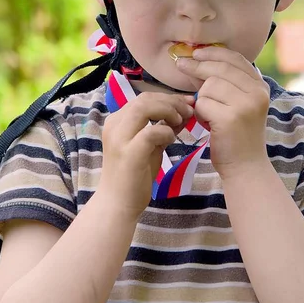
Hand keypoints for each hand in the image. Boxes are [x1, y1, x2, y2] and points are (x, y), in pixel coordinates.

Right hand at [99, 92, 194, 218]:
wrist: (118, 204)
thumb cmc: (134, 176)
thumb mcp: (150, 146)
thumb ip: (162, 129)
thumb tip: (182, 113)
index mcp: (118, 121)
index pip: (144, 98)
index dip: (168, 98)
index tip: (187, 103)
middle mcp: (115, 125)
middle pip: (144, 98)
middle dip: (171, 101)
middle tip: (189, 110)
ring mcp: (120, 138)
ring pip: (143, 108)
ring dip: (167, 111)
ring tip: (181, 121)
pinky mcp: (129, 153)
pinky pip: (150, 132)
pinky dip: (165, 132)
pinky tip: (172, 140)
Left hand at [176, 47, 270, 179]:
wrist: (246, 167)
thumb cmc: (237, 136)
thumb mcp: (239, 104)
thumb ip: (225, 83)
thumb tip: (196, 61)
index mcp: (260, 86)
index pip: (236, 59)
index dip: (213, 53)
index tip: (196, 53)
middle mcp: (257, 93)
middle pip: (220, 68)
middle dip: (197, 67)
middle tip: (180, 65)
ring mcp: (245, 105)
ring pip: (209, 86)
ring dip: (202, 100)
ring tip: (209, 115)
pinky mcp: (230, 118)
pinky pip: (202, 103)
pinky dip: (199, 113)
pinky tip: (207, 124)